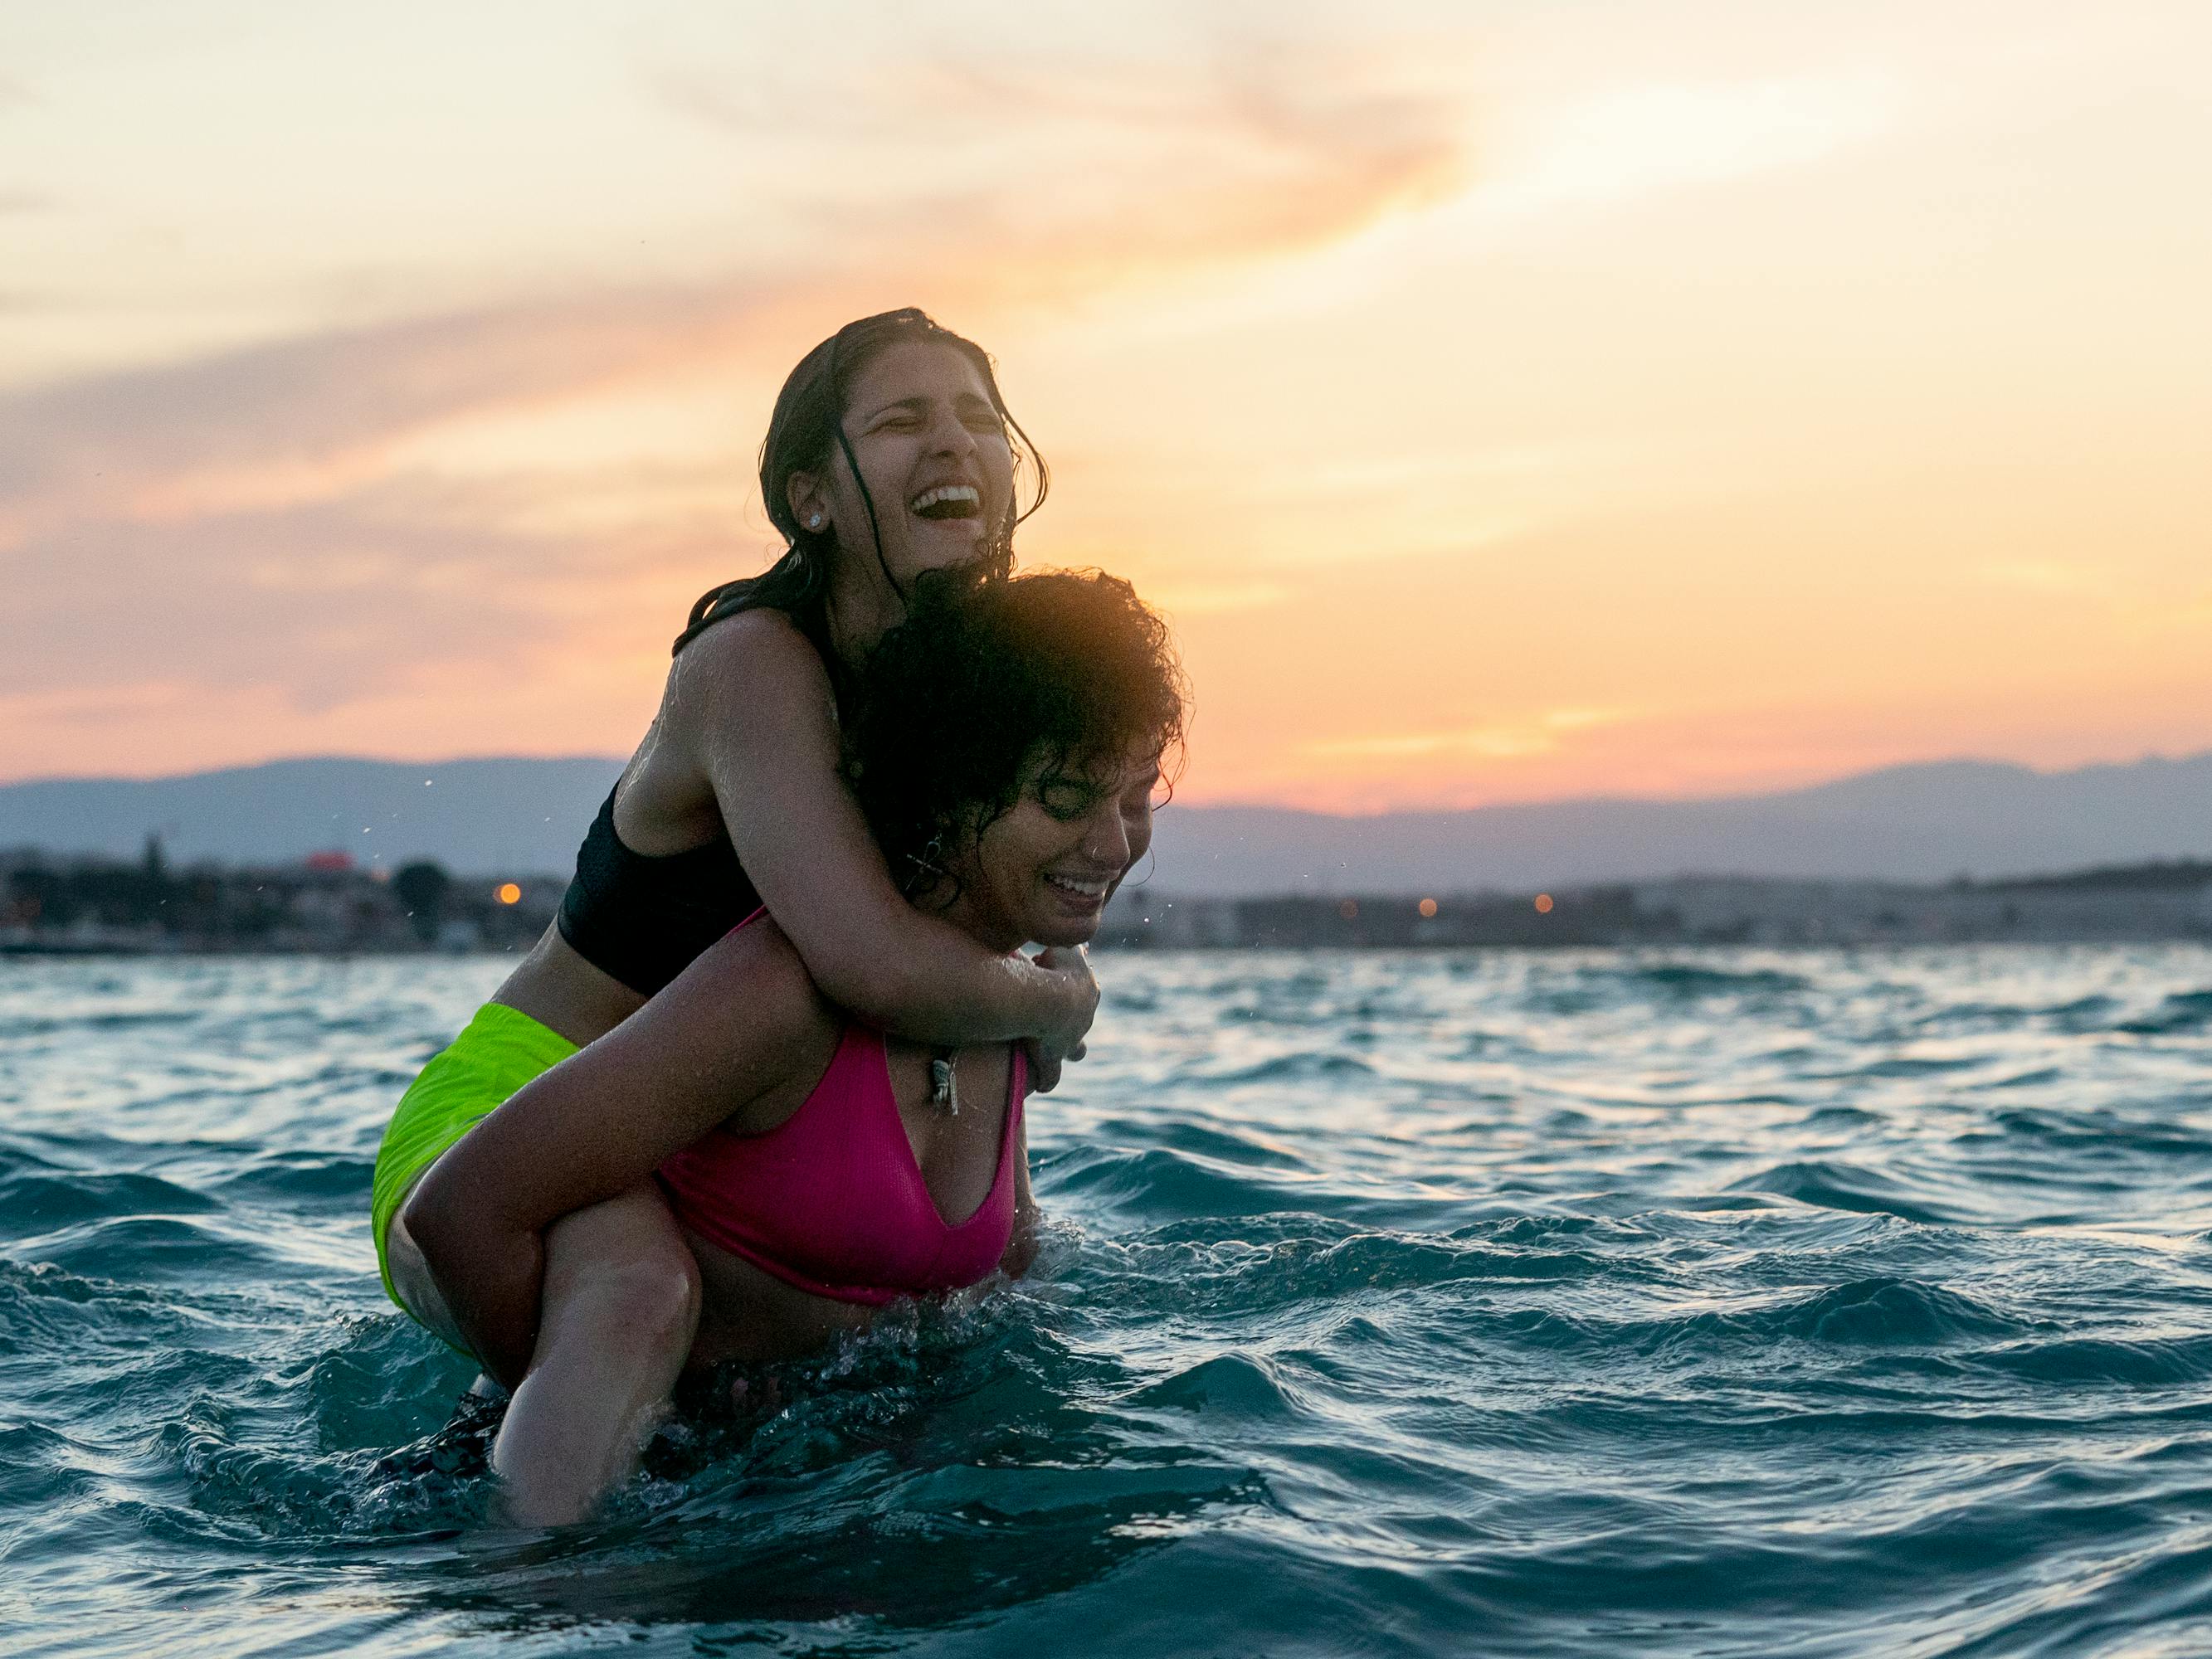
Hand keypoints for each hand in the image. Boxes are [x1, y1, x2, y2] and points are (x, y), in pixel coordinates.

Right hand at [1023, 944, 1095, 1093]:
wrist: (1050, 1001)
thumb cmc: (1054, 970)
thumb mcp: (1064, 951)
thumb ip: (1069, 948)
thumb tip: (1079, 943)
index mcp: (1088, 993)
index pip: (1088, 992)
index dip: (1077, 990)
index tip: (1068, 991)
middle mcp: (1084, 1018)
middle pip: (1084, 1021)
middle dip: (1077, 1020)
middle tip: (1064, 1018)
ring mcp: (1071, 1040)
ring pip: (1075, 1048)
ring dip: (1069, 1048)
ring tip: (1060, 1052)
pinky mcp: (1053, 1059)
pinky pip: (1051, 1075)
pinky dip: (1048, 1080)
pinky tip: (1044, 1087)